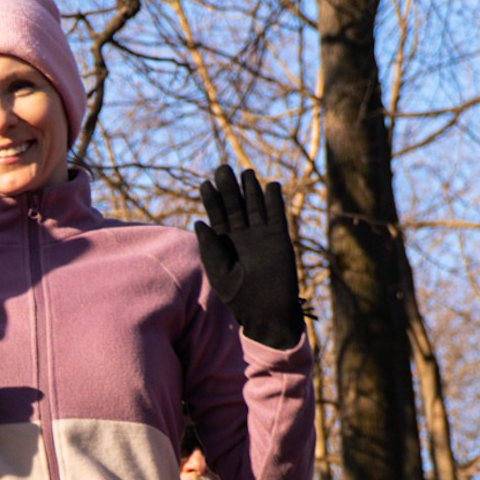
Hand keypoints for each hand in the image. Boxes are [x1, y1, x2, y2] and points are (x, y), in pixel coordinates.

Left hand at [194, 165, 303, 350]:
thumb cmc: (239, 297)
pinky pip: (277, 215)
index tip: (205, 184)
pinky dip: (274, 201)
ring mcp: (261, 235)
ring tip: (246, 172)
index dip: (212, 199)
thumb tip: (200, 222)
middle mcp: (242, 235)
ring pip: (255, 206)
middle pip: (235, 205)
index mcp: (224, 243)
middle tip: (223, 169)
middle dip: (230, 188)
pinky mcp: (279, 238)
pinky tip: (270, 185)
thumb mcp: (220, 273)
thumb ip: (211, 249)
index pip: (217, 215)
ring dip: (251, 190)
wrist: (267, 311)